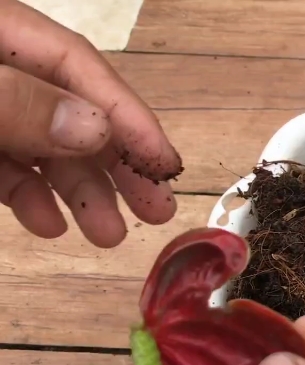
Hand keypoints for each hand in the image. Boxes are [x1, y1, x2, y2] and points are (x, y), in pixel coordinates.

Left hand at [1, 1, 181, 247]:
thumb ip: (19, 103)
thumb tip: (96, 129)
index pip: (78, 66)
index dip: (127, 115)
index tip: (165, 164)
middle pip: (68, 110)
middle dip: (115, 163)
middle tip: (158, 210)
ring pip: (37, 146)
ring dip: (78, 192)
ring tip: (108, 235)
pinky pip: (0, 166)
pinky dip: (26, 196)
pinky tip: (49, 224)